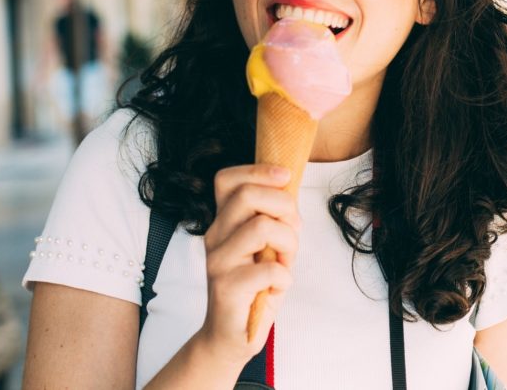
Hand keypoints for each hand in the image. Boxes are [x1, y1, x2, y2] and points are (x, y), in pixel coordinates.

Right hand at [197, 164, 300, 368]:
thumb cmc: (254, 286)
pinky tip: (277, 286)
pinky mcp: (226, 288)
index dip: (258, 170)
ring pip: (263, 227)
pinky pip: (270, 269)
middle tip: (293, 230)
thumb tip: (288, 189)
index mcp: (223, 221)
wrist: (231, 336)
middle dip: (284, 206)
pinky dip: (285, 277)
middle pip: (247, 194)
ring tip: (285, 261)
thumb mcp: (264, 245)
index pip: (226, 179)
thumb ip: (271, 217)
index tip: (285, 177)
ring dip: (288, 243)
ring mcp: (218, 261)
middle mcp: (214, 236)